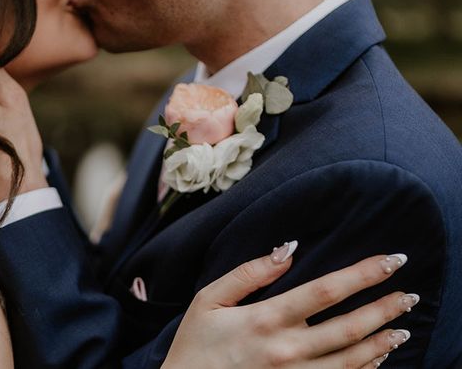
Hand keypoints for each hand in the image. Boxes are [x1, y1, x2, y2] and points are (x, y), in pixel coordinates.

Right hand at [162, 246, 415, 367]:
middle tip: (409, 293)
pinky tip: (378, 357)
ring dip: (382, 341)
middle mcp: (288, 350)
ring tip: (403, 325)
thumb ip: (249, 272)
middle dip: (384, 308)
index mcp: (267, 319)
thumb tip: (287, 248)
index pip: (326, 290)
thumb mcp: (210, 298)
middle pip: (349, 327)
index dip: (363, 274)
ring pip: (352, 360)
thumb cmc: (196, 344)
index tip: (390, 260)